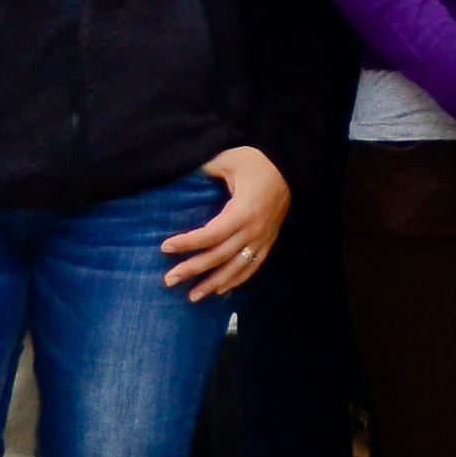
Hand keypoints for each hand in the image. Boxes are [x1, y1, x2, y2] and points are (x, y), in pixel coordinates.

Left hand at [163, 147, 290, 301]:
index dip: (187, 243)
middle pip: (219, 256)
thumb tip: (178, 171)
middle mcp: (253, 230)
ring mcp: (262, 239)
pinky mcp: (268, 242)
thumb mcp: (229, 159)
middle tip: (169, 279)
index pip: (210, 234)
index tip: (165, 247)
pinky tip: (219, 290)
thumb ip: (204, 168)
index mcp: (242, 211)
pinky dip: (236, 280)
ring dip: (212, 284)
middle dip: (193, 269)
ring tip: (191, 297)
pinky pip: (252, 267)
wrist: (290, 168)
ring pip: (235, 268)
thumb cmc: (256, 162)